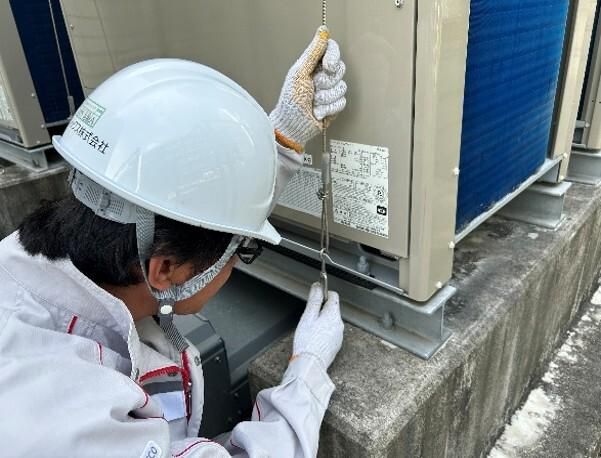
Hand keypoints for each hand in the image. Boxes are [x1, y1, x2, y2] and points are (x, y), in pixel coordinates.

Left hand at [270, 26, 346, 152]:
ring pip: (341, 87)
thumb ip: (313, 52)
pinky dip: (328, 108)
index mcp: (314, 64)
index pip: (332, 50)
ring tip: (313, 102)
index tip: (327, 66)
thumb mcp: (299, 72)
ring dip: (325, 97)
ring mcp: (330, 91)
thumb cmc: (291, 100)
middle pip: (340, 69)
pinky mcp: (334, 105)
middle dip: (325, 82)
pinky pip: (341, 101)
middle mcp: (323, 76)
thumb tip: (322, 32)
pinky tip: (318, 111)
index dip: (333, 57)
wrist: (293, 125)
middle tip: (313, 87)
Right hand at [292, 283, 343, 369]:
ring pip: (330, 321)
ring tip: (309, 329)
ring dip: (321, 321)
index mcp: (333, 315)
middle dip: (320, 309)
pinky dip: (323, 331)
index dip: (323, 293)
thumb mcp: (308, 316)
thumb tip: (318, 286)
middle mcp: (339, 324)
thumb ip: (314, 299)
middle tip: (308, 317)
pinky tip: (314, 338)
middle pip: (332, 308)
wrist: (310, 364)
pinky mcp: (336, 344)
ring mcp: (338, 335)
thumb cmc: (307, 342)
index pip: (333, 295)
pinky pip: (330, 332)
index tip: (315, 296)